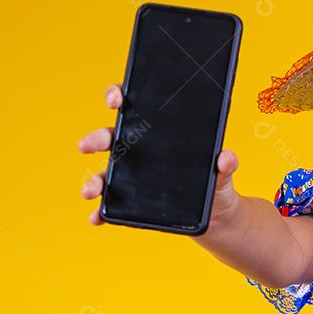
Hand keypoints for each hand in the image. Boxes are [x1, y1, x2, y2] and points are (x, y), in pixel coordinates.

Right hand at [78, 82, 241, 227]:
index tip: (116, 100)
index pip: (132, 106)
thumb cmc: (216, 182)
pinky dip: (101, 212)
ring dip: (93, 181)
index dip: (118, 95)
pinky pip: (111, 206)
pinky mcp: (132, 202)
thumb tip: (226, 157)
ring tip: (91, 191)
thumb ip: (225, 164)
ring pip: (105, 173)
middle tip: (86, 146)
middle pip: (111, 138)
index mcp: (157, 133)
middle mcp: (139, 151)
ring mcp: (132, 176)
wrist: (217, 214)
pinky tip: (97, 218)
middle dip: (96, 138)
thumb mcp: (223, 173)